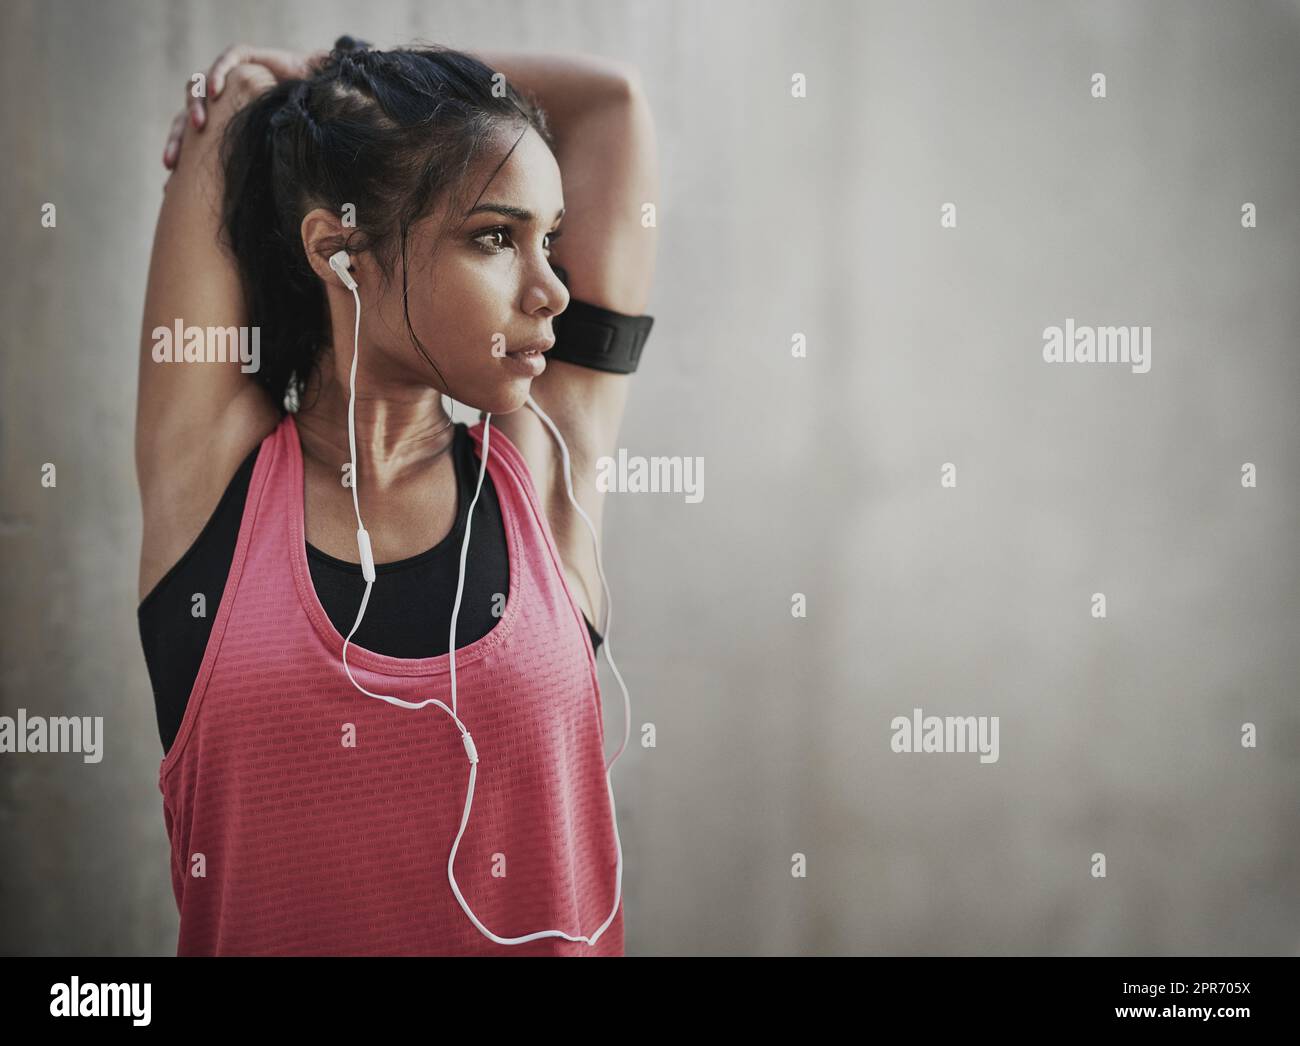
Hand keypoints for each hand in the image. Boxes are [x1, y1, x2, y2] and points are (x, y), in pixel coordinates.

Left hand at [162, 43, 328, 168]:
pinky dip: (219, 74)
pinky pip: (225, 62)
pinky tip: (217, 91)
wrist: (321, 93)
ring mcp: (229, 75)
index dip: (179, 153)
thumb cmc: (298, 127)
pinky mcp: (243, 56)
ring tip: (199, 124)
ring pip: (198, 86)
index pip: (189, 136)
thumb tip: (265, 227)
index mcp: (218, 121)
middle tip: (174, 160)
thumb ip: (263, 174)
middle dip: (178, 137)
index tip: (171, 175)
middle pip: (186, 114)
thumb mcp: (274, 155)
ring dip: (195, 106)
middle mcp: (218, 99)